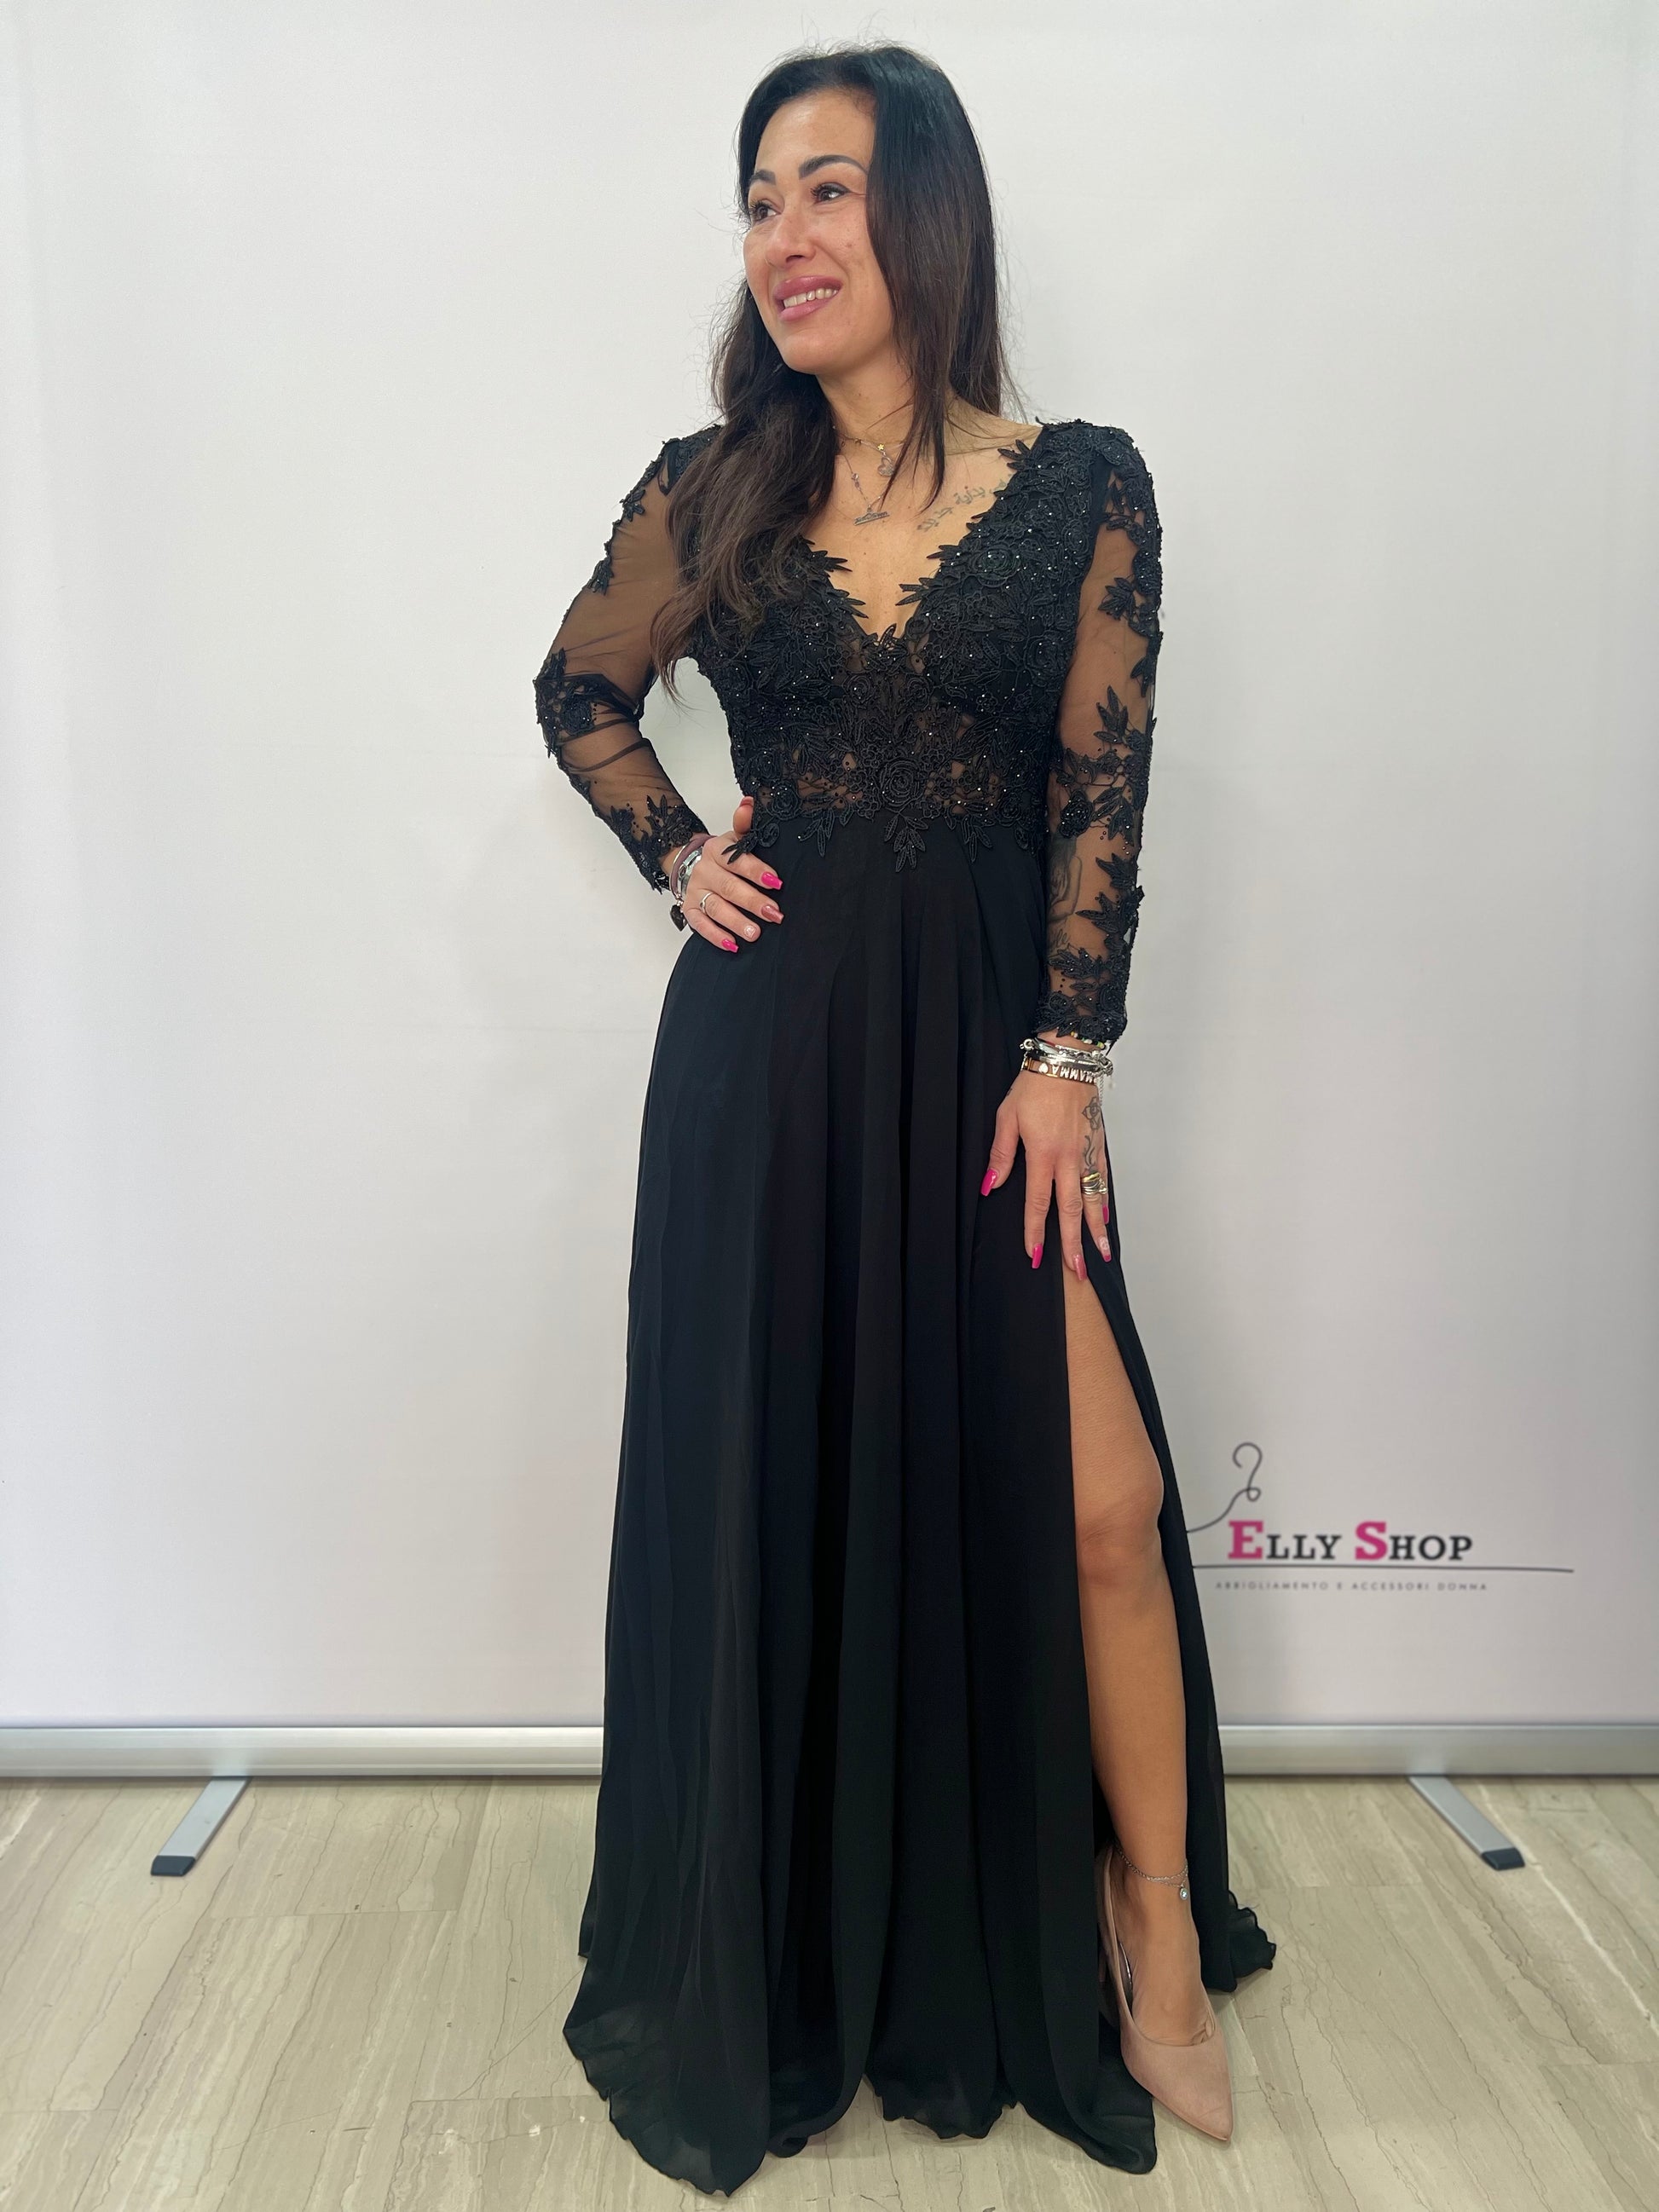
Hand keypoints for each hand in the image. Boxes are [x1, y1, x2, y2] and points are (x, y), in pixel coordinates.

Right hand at [663, 795, 783, 950]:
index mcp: (717, 850)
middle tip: (775, 914)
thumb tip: (751, 803)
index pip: (737, 860)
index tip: (776, 882)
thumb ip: (746, 824)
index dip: (756, 871)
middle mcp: (704, 870)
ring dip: (736, 922)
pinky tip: (732, 945)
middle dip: (753, 901)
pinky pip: (700, 925)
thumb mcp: (736, 837)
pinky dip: (715, 936)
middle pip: (729, 887)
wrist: (692, 863)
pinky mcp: (688, 910)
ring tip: (755, 934)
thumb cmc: (725, 855)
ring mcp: (695, 891)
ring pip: (716, 908)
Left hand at [981, 1053, 1110, 1270]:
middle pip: (1072, 1209)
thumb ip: (1001, 1155)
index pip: (1039, 1203)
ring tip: (1100, 1254)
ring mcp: (1086, 1153)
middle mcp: (1068, 1159)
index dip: (1036, 1232)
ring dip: (1096, 1229)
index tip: (1034, 1255)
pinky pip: (1102, 1179)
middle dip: (1073, 1243)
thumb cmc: (1034, 1086)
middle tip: (1077, 1271)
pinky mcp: (1097, 1143)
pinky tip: (1105, 1216)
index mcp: (1043, 1154)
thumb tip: (990, 1186)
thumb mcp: (1007, 1117)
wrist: (1067, 1060)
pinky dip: (1105, 1200)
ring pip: (1093, 1198)